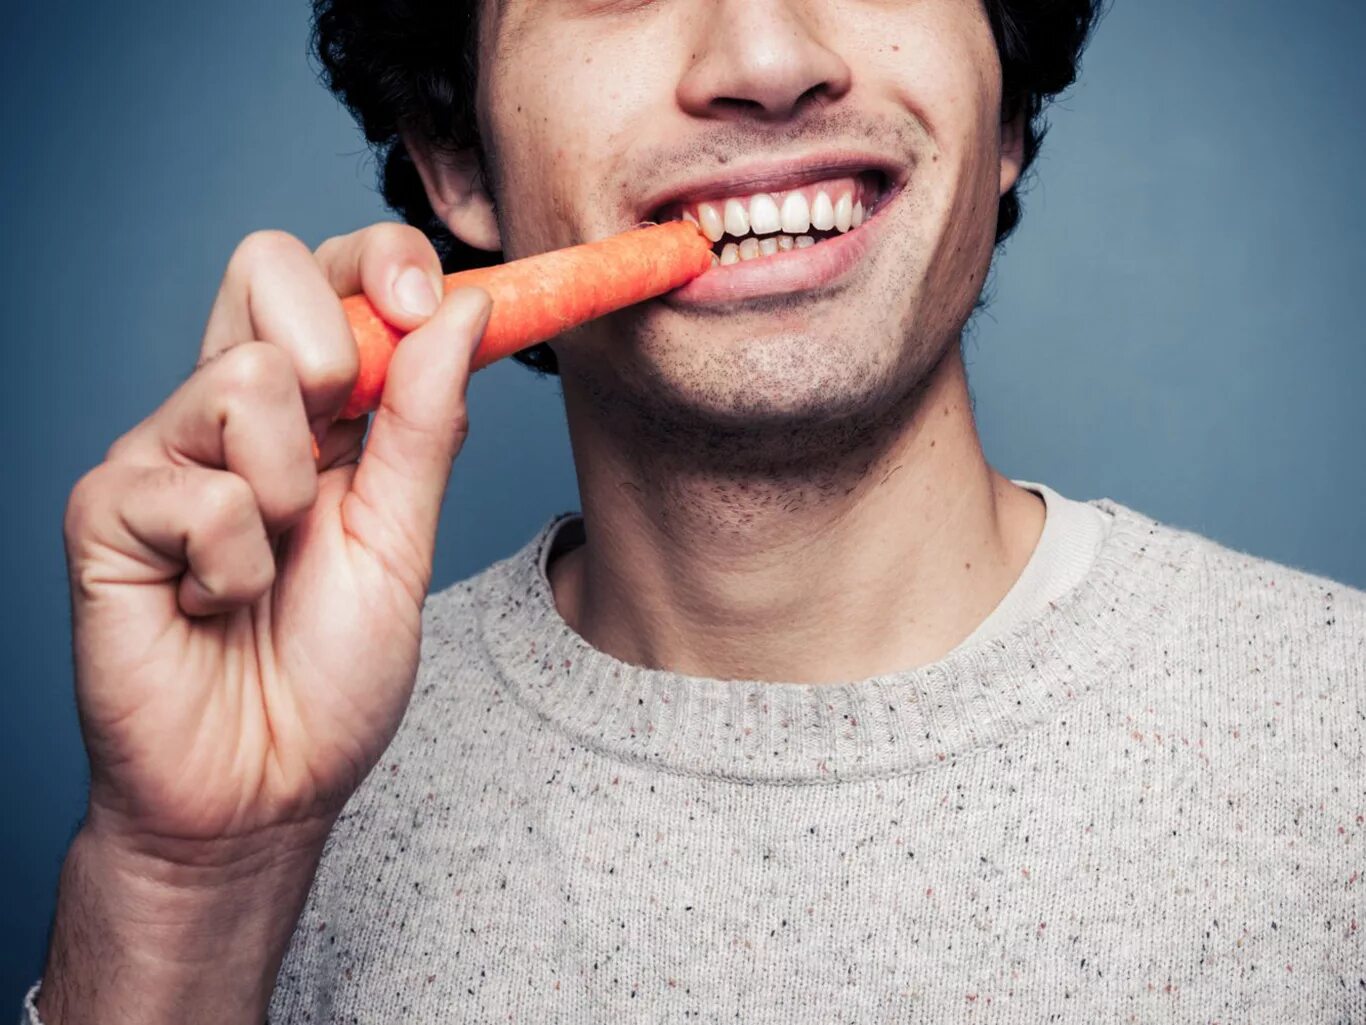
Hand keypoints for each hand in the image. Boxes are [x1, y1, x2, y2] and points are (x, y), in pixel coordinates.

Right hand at [62, 224, 488, 865]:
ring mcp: (160, 454)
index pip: (326, 272)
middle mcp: (227, 414)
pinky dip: (238, 569)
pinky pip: (201, 492)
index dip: (380, 260)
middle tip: (341, 456)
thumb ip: (427, 425)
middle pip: (263, 264)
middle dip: (336, 350)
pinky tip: (214, 608)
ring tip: (269, 570)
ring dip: (293, 495)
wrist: (263, 789)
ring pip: (245, 380)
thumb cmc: (329, 674)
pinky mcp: (106, 511)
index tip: (430, 296)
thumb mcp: (403, 539)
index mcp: (306, 413)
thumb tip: (467, 307)